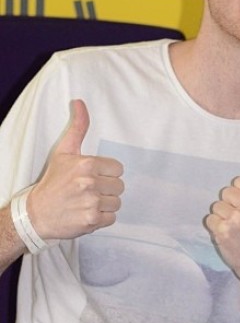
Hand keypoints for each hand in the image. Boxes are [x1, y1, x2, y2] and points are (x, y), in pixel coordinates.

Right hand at [27, 99, 124, 239]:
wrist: (36, 214)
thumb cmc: (53, 181)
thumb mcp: (64, 152)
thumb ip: (77, 128)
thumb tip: (79, 102)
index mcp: (87, 164)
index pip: (118, 169)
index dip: (107, 174)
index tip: (92, 177)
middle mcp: (90, 182)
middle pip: (119, 186)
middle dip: (107, 189)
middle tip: (88, 191)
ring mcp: (91, 202)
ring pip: (117, 202)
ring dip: (105, 204)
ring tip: (87, 202)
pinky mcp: (92, 220)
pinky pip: (112, 218)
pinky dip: (102, 218)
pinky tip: (87, 213)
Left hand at [205, 161, 239, 290]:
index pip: (238, 182)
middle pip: (226, 192)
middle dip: (232, 205)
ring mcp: (237, 219)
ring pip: (216, 206)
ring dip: (223, 217)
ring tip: (236, 228)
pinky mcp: (223, 232)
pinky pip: (210, 219)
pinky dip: (216, 227)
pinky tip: (228, 236)